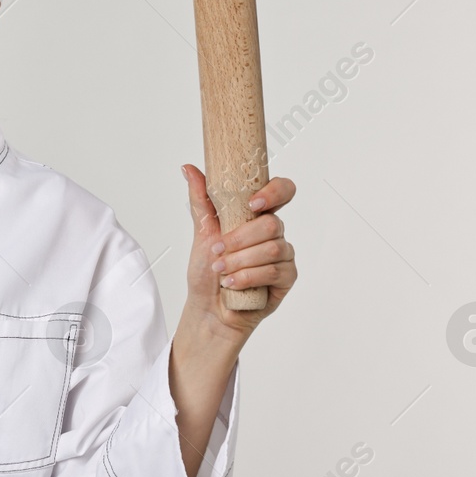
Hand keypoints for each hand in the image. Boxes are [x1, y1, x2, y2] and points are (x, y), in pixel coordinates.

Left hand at [181, 164, 296, 345]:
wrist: (208, 308)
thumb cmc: (207, 270)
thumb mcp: (202, 232)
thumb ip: (200, 199)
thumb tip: (189, 168)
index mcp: (258, 216)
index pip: (282, 191)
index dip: (274, 192)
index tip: (253, 203)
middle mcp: (275, 233)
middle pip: (272, 224)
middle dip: (239, 239)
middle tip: (218, 250)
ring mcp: (283, 255)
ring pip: (272, 249)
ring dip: (240, 261)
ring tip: (221, 271)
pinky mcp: (286, 278)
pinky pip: (274, 271)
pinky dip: (248, 277)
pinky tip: (232, 283)